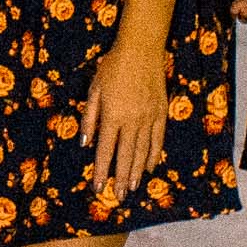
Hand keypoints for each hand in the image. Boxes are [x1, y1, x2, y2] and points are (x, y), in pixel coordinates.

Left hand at [81, 38, 171, 204]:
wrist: (142, 50)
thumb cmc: (112, 67)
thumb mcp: (94, 90)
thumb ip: (89, 117)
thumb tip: (85, 143)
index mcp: (112, 115)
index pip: (105, 150)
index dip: (101, 170)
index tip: (98, 187)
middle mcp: (132, 120)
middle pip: (125, 156)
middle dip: (121, 178)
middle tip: (118, 196)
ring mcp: (149, 118)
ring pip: (143, 151)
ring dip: (136, 171)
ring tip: (132, 188)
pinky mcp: (161, 113)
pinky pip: (158, 139)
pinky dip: (153, 155)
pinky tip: (149, 167)